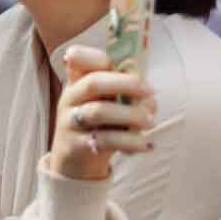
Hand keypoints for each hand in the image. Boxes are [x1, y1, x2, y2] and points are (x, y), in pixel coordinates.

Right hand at [46, 48, 155, 181]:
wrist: (74, 163)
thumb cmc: (97, 126)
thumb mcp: (103, 104)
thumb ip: (123, 94)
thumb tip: (149, 95)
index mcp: (76, 82)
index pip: (77, 58)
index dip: (98, 56)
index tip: (128, 64)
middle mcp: (70, 98)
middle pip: (93, 82)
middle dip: (126, 84)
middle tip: (150, 91)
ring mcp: (70, 122)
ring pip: (99, 111)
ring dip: (131, 114)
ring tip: (150, 121)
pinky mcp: (76, 145)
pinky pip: (105, 140)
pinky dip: (130, 142)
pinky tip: (146, 144)